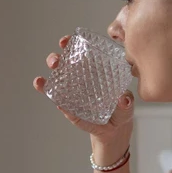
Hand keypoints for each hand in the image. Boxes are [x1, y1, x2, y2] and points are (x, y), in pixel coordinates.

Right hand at [35, 34, 133, 163]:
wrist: (114, 131)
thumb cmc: (121, 110)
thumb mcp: (127, 105)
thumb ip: (126, 102)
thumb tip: (123, 99)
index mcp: (95, 71)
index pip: (81, 53)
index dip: (72, 45)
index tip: (67, 41)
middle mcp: (81, 79)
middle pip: (64, 63)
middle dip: (56, 58)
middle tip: (56, 60)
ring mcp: (72, 93)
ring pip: (57, 79)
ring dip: (49, 74)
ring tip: (46, 75)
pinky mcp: (68, 108)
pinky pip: (57, 99)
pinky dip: (49, 93)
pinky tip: (43, 87)